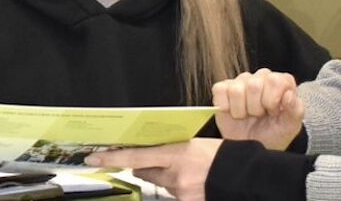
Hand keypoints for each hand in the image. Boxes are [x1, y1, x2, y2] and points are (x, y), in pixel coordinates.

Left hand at [85, 138, 221, 200]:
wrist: (246, 176)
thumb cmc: (223, 155)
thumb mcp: (194, 144)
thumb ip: (171, 149)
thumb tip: (152, 153)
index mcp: (176, 154)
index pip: (135, 156)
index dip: (111, 158)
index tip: (94, 158)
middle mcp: (175, 175)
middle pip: (145, 172)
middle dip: (146, 167)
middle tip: (156, 161)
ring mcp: (181, 192)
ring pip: (162, 185)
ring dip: (167, 179)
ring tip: (189, 172)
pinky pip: (174, 195)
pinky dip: (179, 189)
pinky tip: (194, 183)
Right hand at [212, 69, 303, 150]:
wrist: (252, 146)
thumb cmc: (273, 135)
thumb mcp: (290, 127)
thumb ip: (296, 110)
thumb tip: (289, 95)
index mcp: (280, 82)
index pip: (275, 80)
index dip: (273, 100)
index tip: (273, 112)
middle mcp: (261, 77)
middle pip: (254, 84)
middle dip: (256, 107)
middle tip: (259, 116)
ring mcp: (240, 81)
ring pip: (236, 89)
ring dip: (241, 109)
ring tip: (247, 116)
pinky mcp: (222, 89)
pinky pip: (220, 91)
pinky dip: (226, 107)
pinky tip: (234, 113)